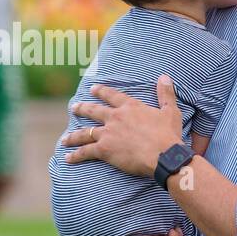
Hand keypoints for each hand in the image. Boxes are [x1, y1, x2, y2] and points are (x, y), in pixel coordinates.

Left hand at [62, 75, 184, 177]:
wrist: (163, 155)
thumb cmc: (168, 134)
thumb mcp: (171, 111)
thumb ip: (165, 94)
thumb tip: (164, 77)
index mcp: (130, 107)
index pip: (112, 96)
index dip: (101, 91)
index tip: (93, 89)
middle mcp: (115, 117)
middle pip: (93, 111)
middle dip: (82, 109)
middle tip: (73, 107)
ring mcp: (108, 133)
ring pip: (85, 132)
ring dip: (73, 135)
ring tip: (66, 138)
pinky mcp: (104, 149)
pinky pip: (86, 151)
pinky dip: (76, 155)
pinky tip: (68, 158)